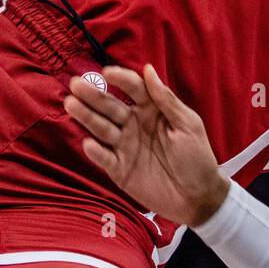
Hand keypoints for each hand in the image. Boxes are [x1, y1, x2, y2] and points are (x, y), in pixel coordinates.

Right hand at [65, 65, 229, 227]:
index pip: (134, 89)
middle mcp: (135, 124)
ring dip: (87, 117)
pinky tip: (88, 142)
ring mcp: (125, 146)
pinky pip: (104, 157)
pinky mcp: (119, 169)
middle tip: (76, 84)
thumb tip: (149, 69)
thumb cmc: (197, 157)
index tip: (107, 72)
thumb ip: (166, 100)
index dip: (121, 79)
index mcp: (153, 110)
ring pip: (102, 128)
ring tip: (71, 104)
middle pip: (111, 106)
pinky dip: (96, 151)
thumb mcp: (187, 125)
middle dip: (94, 95)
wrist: (197, 197)